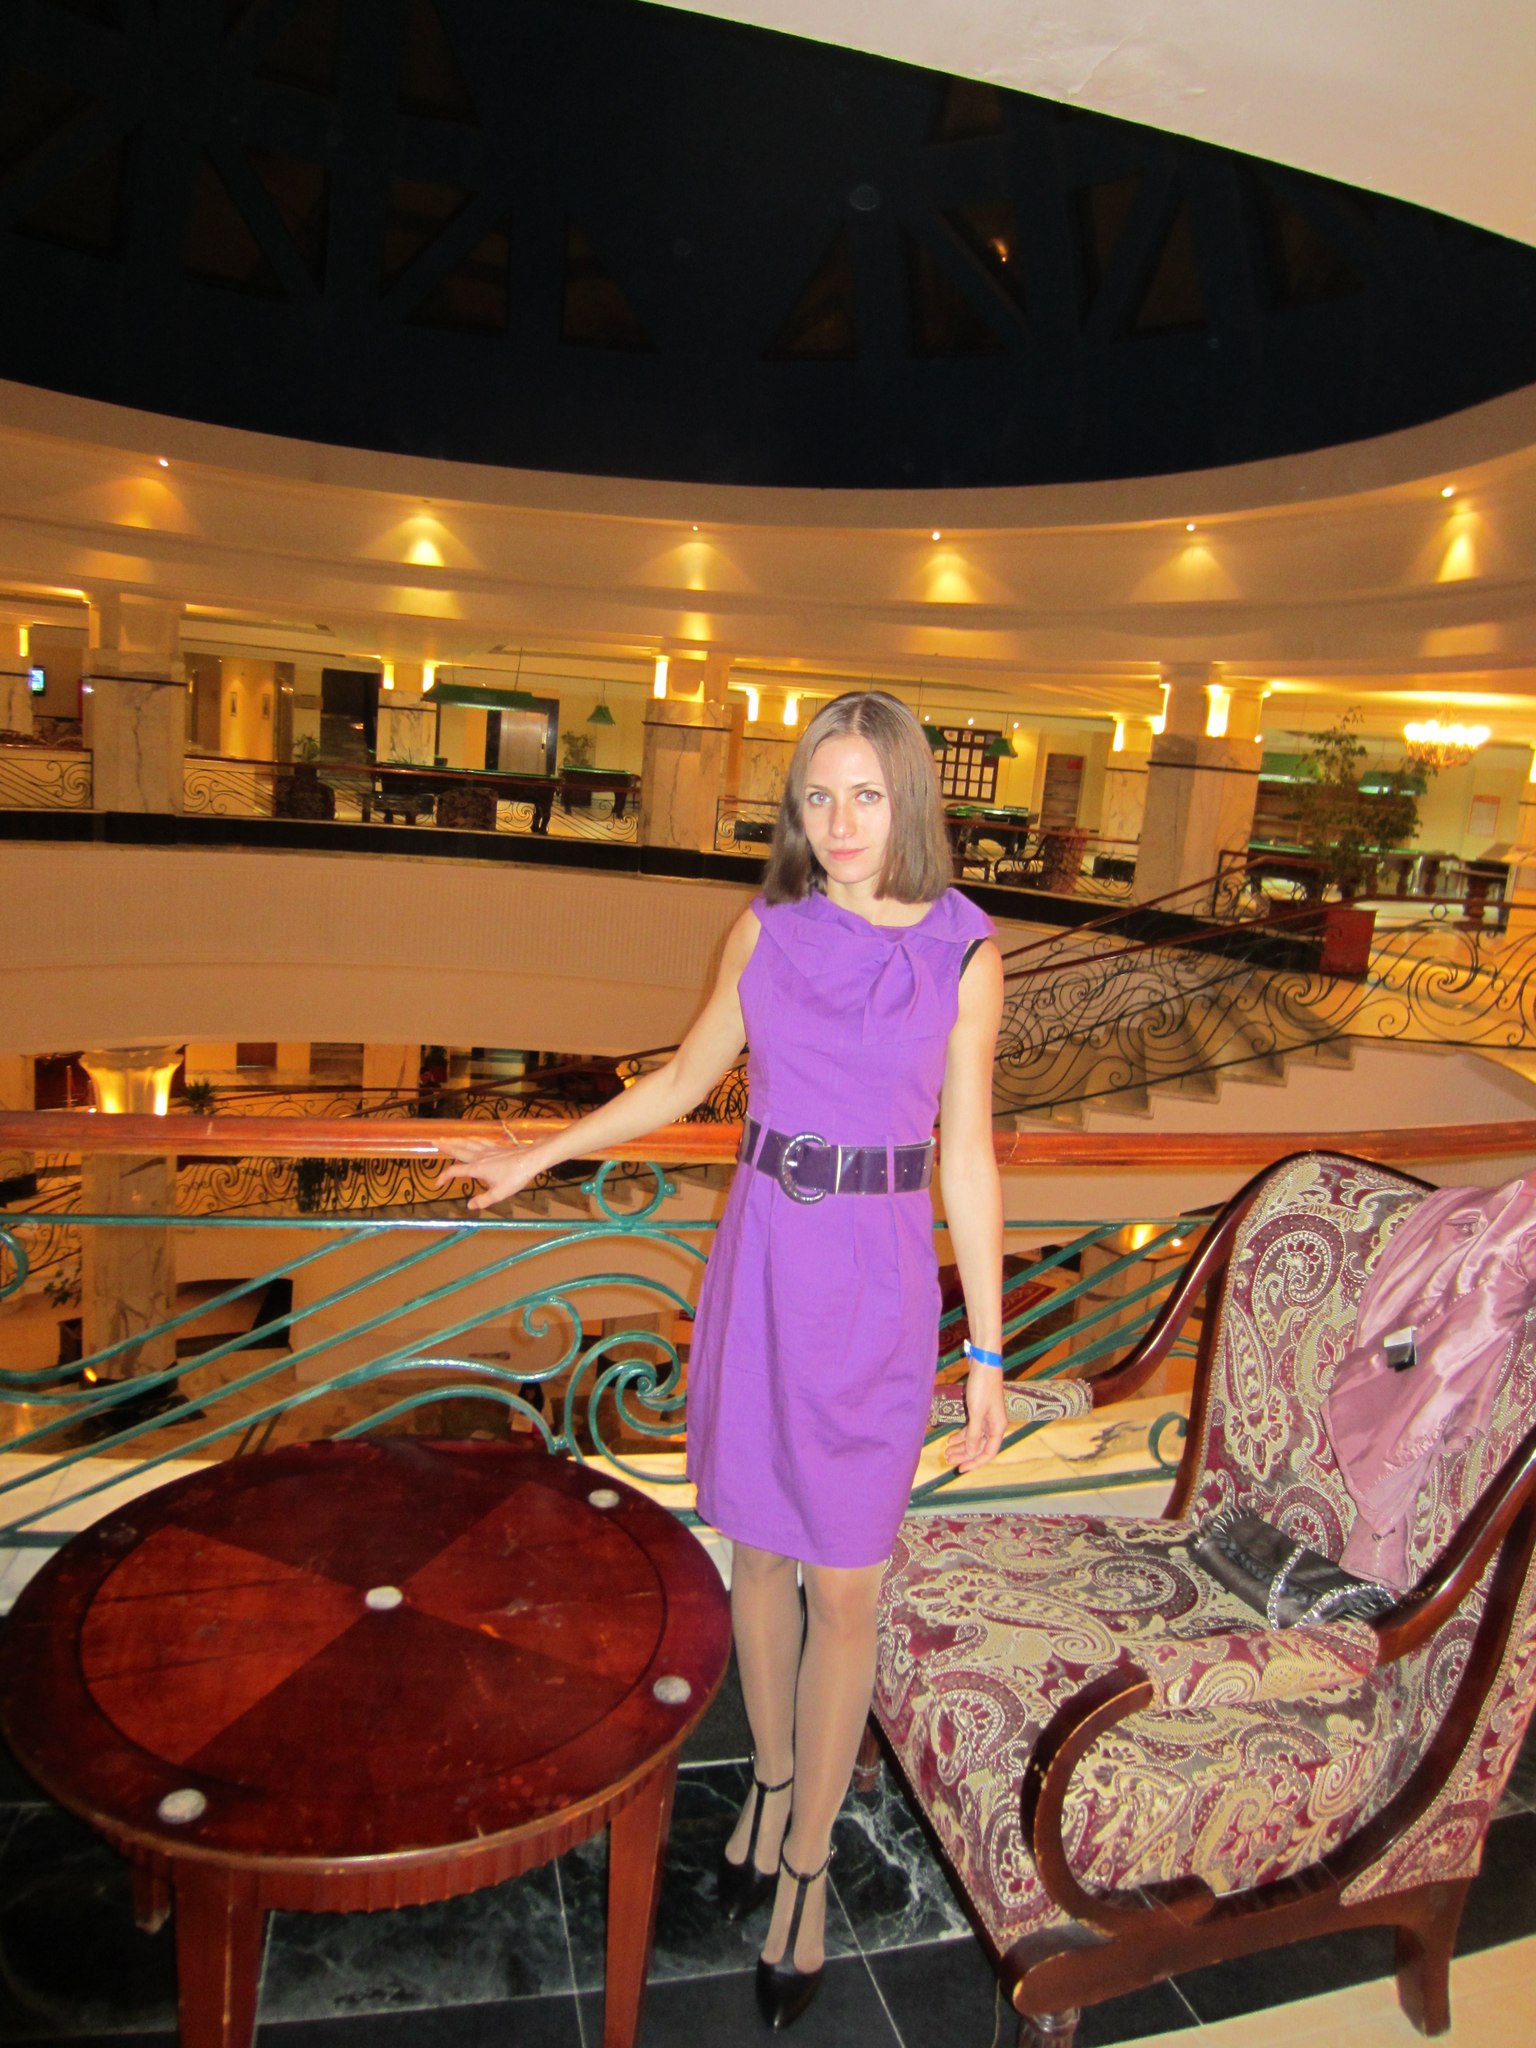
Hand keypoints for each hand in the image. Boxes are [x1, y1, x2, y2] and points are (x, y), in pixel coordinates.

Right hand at [430, 1129, 553, 1211]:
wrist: (531, 1160)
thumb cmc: (516, 1177)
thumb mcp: (499, 1194)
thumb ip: (483, 1200)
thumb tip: (469, 1205)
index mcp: (477, 1169)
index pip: (455, 1172)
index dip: (443, 1177)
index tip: (437, 1184)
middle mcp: (479, 1157)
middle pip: (458, 1150)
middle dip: (445, 1146)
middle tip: (433, 1141)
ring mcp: (488, 1150)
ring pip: (468, 1143)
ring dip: (456, 1140)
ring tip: (446, 1137)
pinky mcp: (497, 1146)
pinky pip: (480, 1141)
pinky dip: (472, 1139)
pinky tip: (471, 1138)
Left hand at [943, 1361, 1006, 1473]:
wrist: (984, 1364)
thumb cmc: (982, 1387)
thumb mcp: (976, 1412)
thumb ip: (974, 1434)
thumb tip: (971, 1453)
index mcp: (998, 1428)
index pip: (988, 1453)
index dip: (974, 1463)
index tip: (960, 1469)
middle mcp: (994, 1425)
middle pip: (979, 1447)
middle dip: (964, 1455)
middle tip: (947, 1460)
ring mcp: (988, 1418)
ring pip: (974, 1438)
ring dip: (961, 1445)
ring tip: (946, 1451)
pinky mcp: (980, 1410)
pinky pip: (972, 1428)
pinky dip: (961, 1434)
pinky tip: (950, 1438)